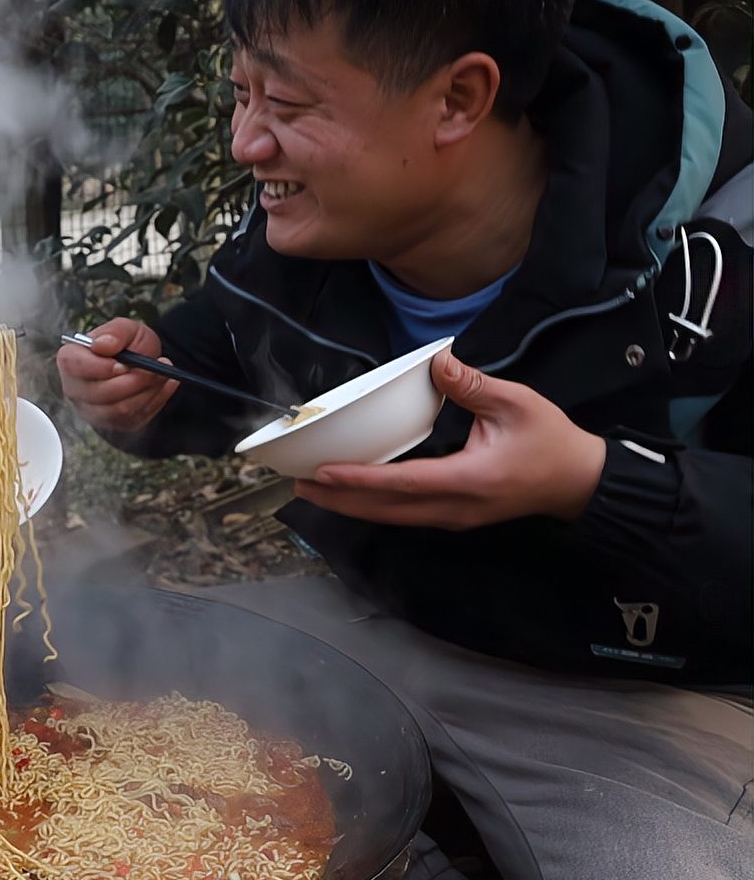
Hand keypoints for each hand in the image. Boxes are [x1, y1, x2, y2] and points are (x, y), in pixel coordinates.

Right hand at [55, 318, 179, 432]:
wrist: (142, 364)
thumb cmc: (128, 345)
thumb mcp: (127, 328)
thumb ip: (115, 332)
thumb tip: (101, 345)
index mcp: (71, 360)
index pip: (73, 366)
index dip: (99, 367)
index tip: (124, 364)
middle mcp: (75, 388)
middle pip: (98, 394)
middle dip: (132, 382)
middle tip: (154, 368)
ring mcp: (91, 410)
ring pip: (118, 410)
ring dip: (146, 392)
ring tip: (162, 373)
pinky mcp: (111, 424)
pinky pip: (134, 418)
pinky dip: (155, 401)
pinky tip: (164, 385)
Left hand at [295, 352, 605, 528]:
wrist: (581, 482)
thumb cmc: (552, 443)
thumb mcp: (518, 404)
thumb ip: (474, 385)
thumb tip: (439, 361)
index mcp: (469, 481)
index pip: (403, 483)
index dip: (360, 480)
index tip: (324, 473)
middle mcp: (456, 508)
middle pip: (386, 510)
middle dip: (339, 500)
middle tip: (298, 485)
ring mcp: (454, 518)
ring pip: (392, 517)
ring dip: (352, 506)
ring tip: (314, 492)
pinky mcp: (454, 517)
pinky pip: (405, 516)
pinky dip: (373, 506)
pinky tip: (353, 495)